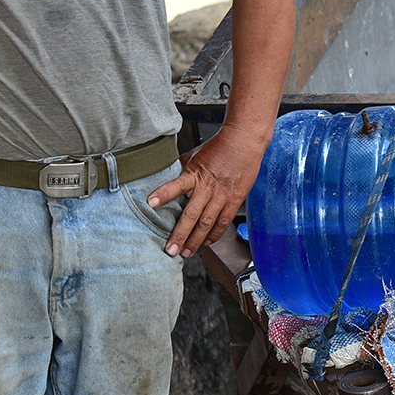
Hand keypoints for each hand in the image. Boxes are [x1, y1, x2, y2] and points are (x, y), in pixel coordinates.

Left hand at [147, 123, 269, 257]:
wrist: (244, 141)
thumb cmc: (219, 146)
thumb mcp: (195, 154)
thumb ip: (182, 167)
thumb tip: (166, 173)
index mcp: (196, 173)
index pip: (177, 185)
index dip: (163, 194)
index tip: (150, 203)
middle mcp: (208, 187)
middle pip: (192, 215)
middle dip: (180, 235)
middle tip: (171, 250)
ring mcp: (222, 195)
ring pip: (207, 223)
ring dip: (196, 240)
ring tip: (186, 253)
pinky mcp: (235, 199)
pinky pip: (223, 221)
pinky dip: (215, 234)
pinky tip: (207, 242)